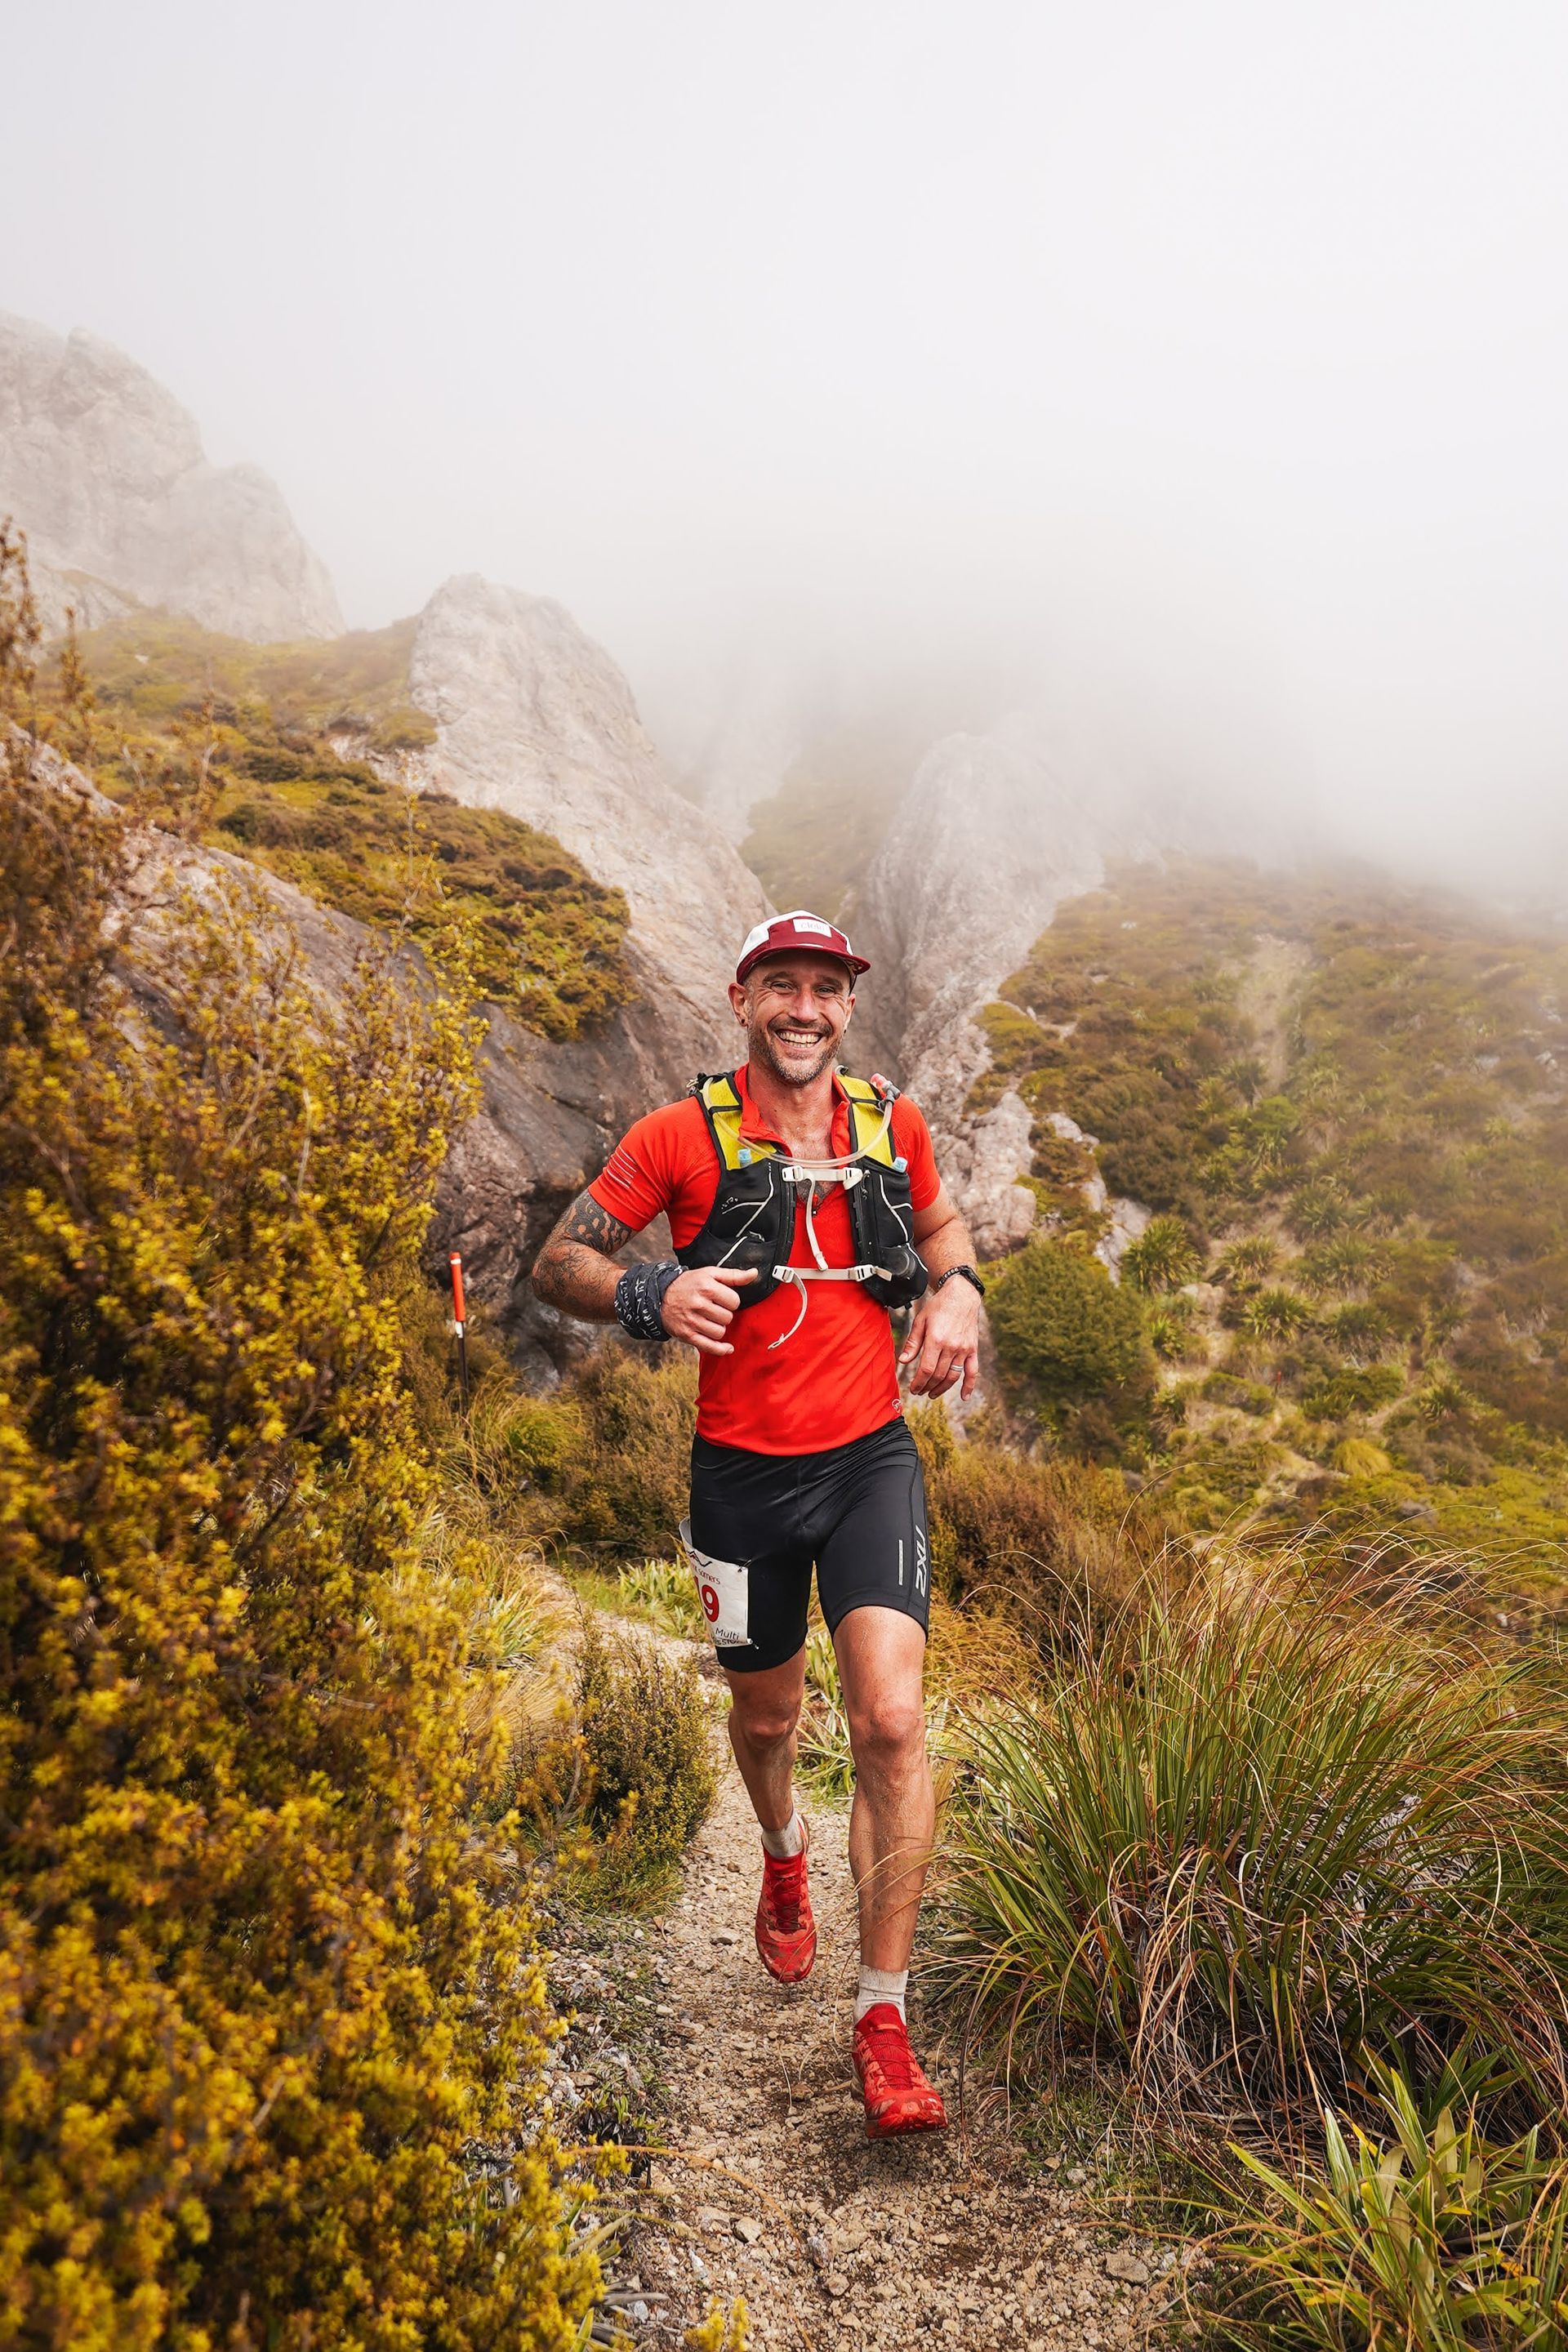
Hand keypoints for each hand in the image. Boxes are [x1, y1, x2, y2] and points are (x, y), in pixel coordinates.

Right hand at [662, 1265, 758, 1353]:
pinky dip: (720, 1349)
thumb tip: (754, 1273)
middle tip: (714, 1309)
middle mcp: (698, 1304)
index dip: (731, 1301)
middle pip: (728, 1317)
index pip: (735, 1301)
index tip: (722, 1299)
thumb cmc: (689, 1284)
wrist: (661, 1297)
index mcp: (706, 1287)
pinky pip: (710, 1346)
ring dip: (719, 1328)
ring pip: (720, 1332)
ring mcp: (691, 1321)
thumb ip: (734, 1275)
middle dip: (724, 1314)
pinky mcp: (687, 1335)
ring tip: (711, 1320)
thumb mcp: (710, 1273)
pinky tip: (727, 1347)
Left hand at [898, 1278, 980, 1399]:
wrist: (961, 1296)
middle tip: (919, 1392)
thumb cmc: (938, 1307)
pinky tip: (964, 1397)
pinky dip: (969, 1386)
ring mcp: (964, 1349)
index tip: (913, 1388)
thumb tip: (903, 1360)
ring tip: (932, 1393)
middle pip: (938, 1375)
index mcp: (936, 1339)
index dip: (918, 1382)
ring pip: (953, 1376)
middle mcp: (951, 1346)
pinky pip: (973, 1372)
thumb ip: (912, 1342)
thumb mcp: (920, 1321)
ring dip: (942, 1388)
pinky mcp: (973, 1350)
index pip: (926, 1369)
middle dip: (927, 1386)